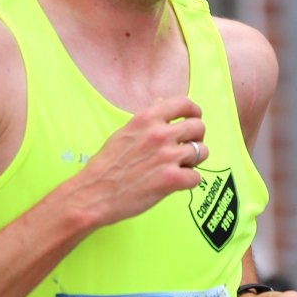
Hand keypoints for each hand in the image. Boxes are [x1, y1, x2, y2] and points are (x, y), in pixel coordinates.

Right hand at [73, 97, 206, 227]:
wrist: (94, 194)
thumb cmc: (106, 166)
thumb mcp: (124, 132)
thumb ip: (147, 119)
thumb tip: (162, 103)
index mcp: (147, 119)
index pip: (184, 103)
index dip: (194, 112)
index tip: (193, 119)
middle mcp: (160, 134)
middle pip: (199, 127)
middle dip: (196, 138)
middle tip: (186, 149)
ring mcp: (167, 157)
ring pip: (202, 152)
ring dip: (194, 161)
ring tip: (179, 167)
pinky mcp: (172, 180)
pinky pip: (196, 177)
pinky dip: (188, 182)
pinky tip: (174, 184)